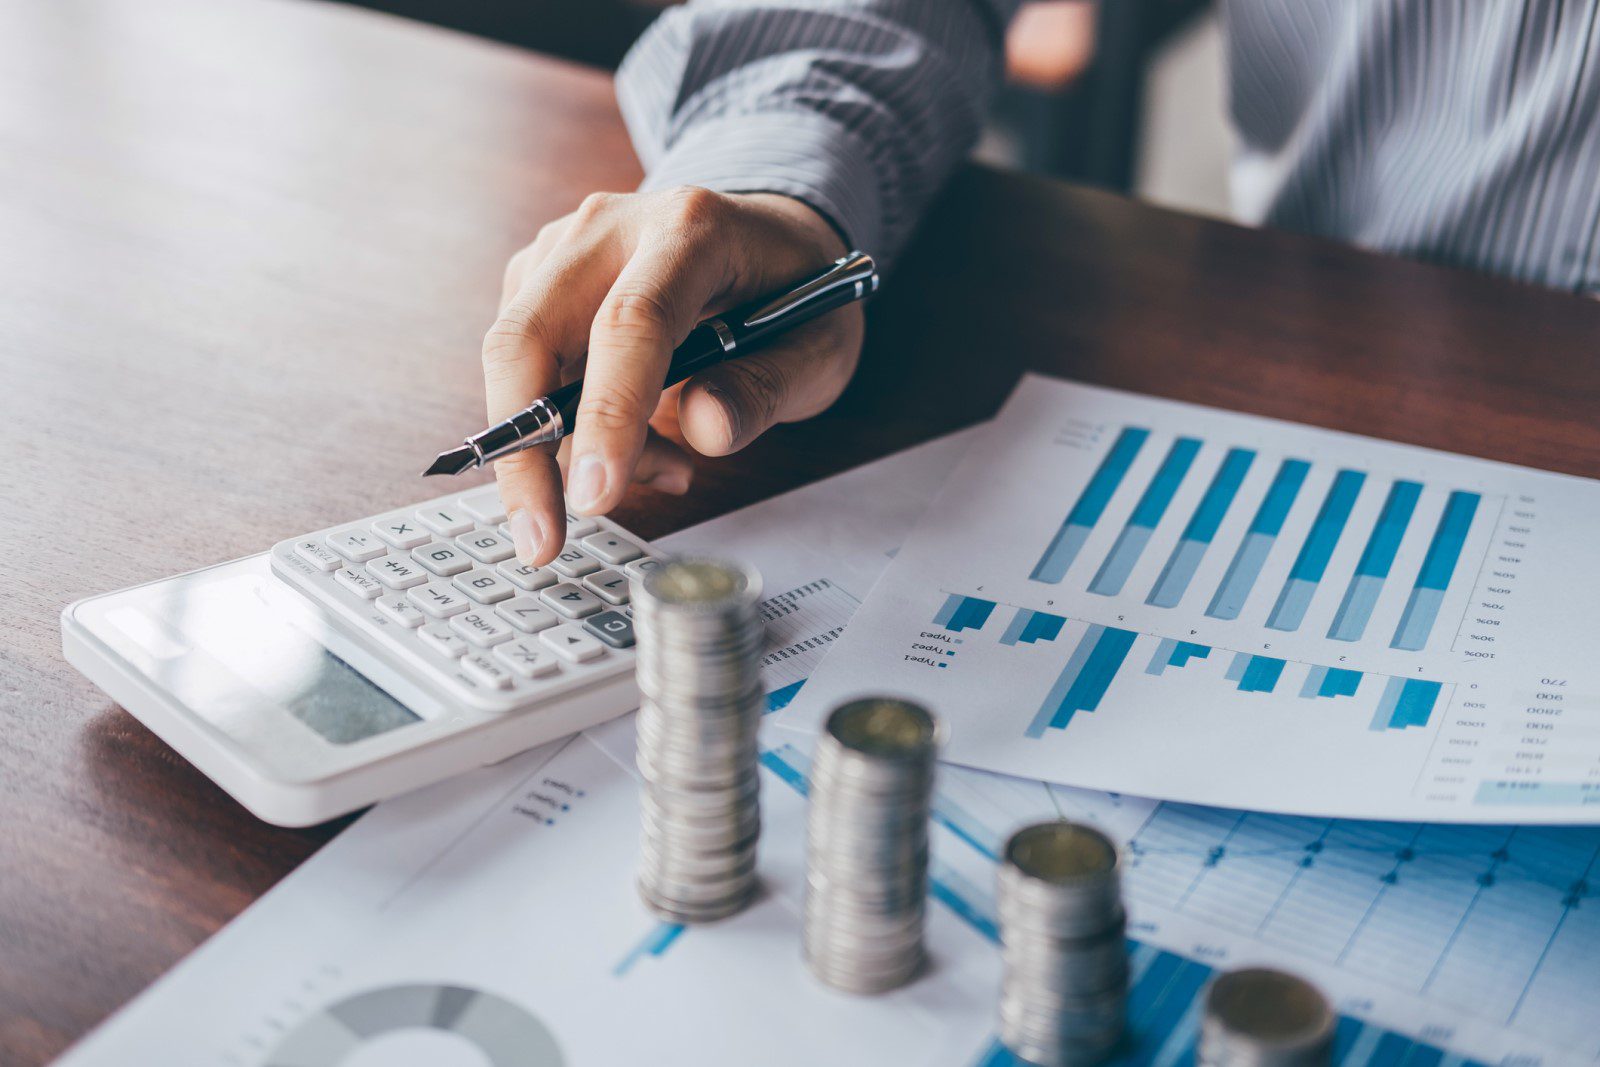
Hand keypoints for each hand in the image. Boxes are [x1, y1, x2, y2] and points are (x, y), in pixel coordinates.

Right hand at [483, 188, 859, 565]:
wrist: (768, 238)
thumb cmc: (793, 292)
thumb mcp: (820, 346)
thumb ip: (768, 387)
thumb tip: (707, 430)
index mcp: (690, 228)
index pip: (630, 323)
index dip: (608, 413)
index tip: (594, 497)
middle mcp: (610, 228)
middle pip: (527, 336)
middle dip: (525, 452)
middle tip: (542, 539)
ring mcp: (563, 249)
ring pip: (520, 363)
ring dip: (572, 446)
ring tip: (667, 467)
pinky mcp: (537, 279)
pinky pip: (528, 371)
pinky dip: (572, 429)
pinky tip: (643, 442)